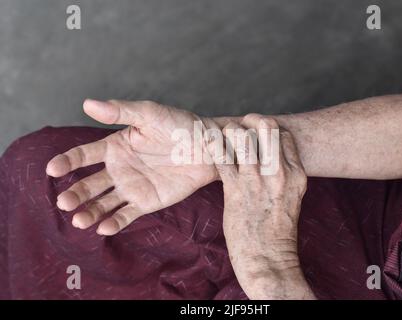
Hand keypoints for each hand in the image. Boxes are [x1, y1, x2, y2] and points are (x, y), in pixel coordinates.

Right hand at [46, 99, 216, 234]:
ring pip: (103, 203)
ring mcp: (132, 186)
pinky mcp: (147, 202)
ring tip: (79, 220)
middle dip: (75, 194)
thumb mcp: (149, 114)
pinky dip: (114, 222)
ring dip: (89, 212)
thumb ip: (120, 112)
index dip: (67, 162)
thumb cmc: (179, 125)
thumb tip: (87, 103)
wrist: (207, 147)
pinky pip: (126, 214)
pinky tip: (103, 227)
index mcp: (115, 146)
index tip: (52, 170)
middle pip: (90, 183)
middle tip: (63, 203)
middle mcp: (119, 168)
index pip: (84, 155)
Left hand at [206, 114, 314, 299]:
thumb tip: (267, 160)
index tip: (255, 131)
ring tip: (223, 135)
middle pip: (267, 126)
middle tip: (239, 126)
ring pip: (242, 136)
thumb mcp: (289, 198)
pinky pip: (221, 156)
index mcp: (296, 174)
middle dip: (251, 120)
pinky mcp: (236, 189)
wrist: (268, 258)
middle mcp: (279, 172)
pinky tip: (208, 142)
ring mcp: (257, 179)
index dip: (267, 128)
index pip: (284, 135)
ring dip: (230, 131)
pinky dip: (212, 145)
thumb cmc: (276, 231)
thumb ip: (282, 176)